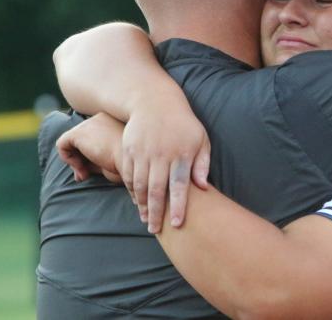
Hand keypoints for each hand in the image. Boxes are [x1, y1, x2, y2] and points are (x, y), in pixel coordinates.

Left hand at [56, 113, 123, 183]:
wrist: (135, 165)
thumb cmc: (129, 166)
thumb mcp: (113, 161)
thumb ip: (95, 161)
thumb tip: (80, 171)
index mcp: (115, 120)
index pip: (93, 136)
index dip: (90, 155)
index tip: (96, 171)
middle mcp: (101, 117)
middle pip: (81, 138)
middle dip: (80, 158)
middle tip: (86, 175)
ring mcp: (90, 123)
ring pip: (71, 141)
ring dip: (74, 160)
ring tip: (85, 174)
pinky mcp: (80, 133)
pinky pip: (62, 144)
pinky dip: (67, 159)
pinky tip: (81, 169)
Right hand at [120, 100, 210, 233]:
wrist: (154, 102)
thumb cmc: (182, 124)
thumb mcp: (200, 139)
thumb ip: (202, 164)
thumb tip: (204, 187)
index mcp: (181, 154)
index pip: (179, 186)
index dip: (178, 206)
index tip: (177, 224)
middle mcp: (161, 155)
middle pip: (157, 190)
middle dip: (157, 213)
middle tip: (156, 230)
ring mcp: (143, 153)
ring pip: (140, 185)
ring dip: (142, 205)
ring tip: (146, 219)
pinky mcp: (129, 150)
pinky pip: (128, 175)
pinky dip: (131, 191)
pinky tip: (136, 201)